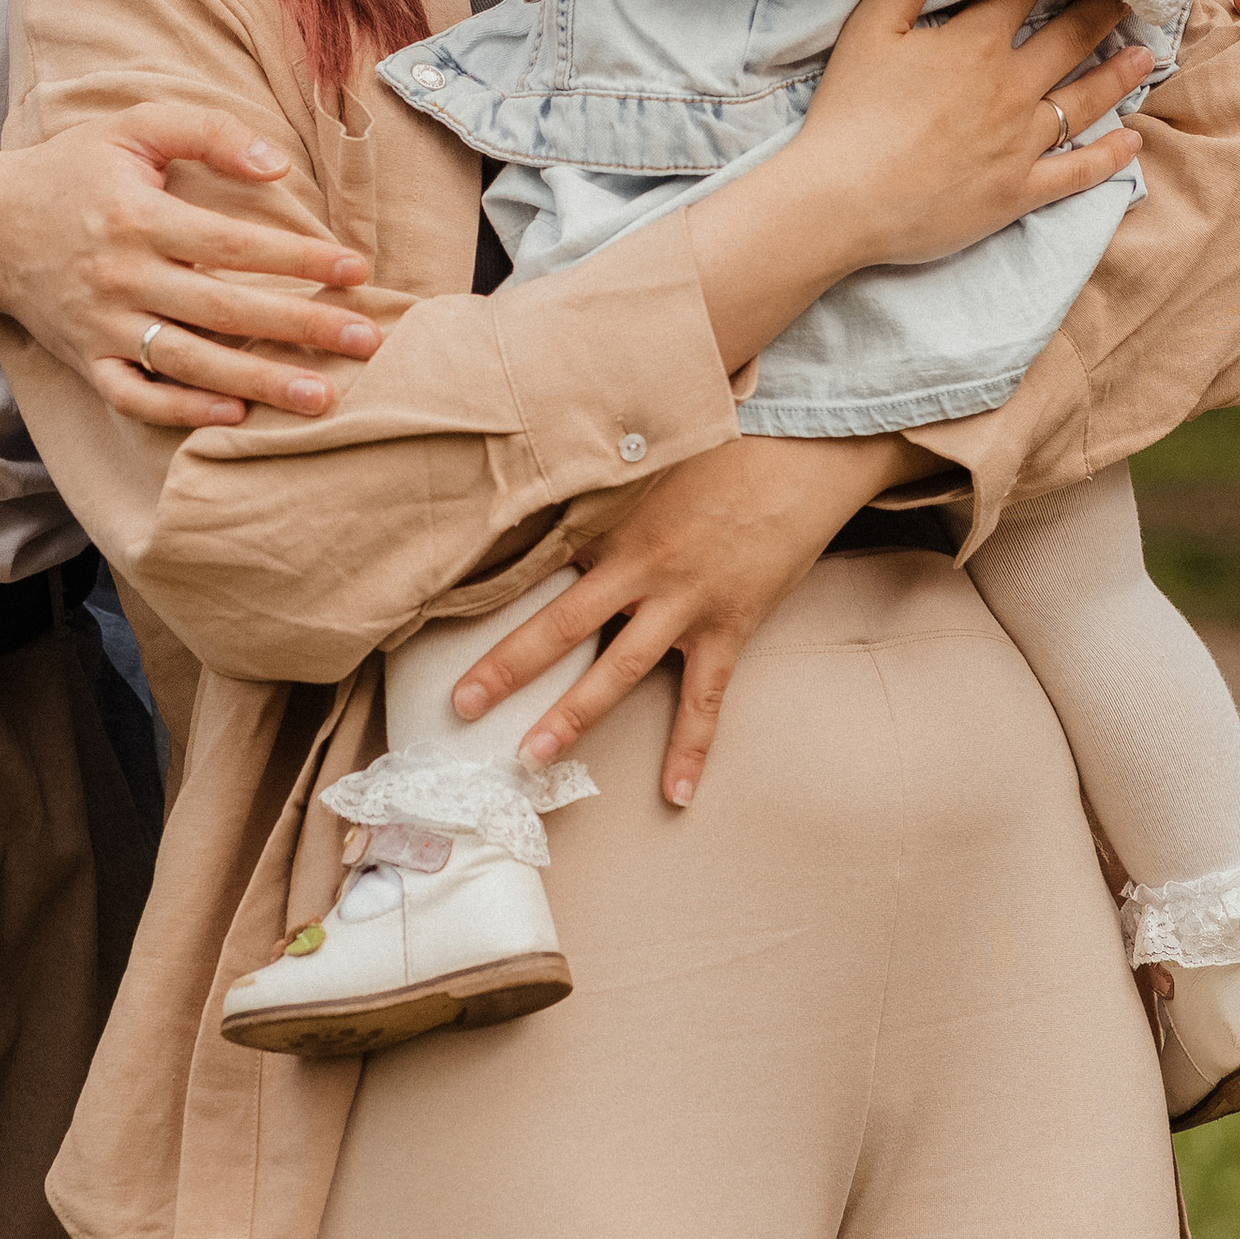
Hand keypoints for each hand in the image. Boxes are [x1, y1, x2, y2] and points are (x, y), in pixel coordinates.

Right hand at [0, 107, 380, 424]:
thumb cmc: (72, 171)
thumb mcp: (134, 127)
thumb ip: (208, 131)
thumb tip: (278, 165)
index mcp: (138, 218)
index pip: (234, 244)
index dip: (299, 258)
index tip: (356, 269)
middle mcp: (121, 277)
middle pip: (224, 310)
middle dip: (300, 328)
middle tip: (365, 340)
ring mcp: (101, 326)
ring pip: (189, 363)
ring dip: (258, 383)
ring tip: (322, 397)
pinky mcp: (85, 361)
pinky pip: (136, 397)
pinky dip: (183, 410)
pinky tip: (236, 414)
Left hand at [447, 430, 921, 807]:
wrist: (805, 455)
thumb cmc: (726, 445)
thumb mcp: (651, 452)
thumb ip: (601, 477)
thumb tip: (547, 474)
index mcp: (614, 522)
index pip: (538, 560)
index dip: (488, 588)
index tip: (433, 614)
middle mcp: (642, 567)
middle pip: (562, 624)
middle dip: (508, 667)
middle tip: (460, 706)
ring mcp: (686, 602)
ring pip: (619, 668)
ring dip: (575, 715)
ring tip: (532, 757)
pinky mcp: (730, 626)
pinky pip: (705, 699)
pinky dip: (691, 748)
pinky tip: (676, 793)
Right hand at [797, 0, 1153, 274]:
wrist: (844, 200)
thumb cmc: (850, 110)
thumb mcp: (873, 25)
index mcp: (978, 45)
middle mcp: (1011, 89)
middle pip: (1069, 40)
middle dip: (1104, 11)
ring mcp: (1021, 143)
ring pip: (1083, 101)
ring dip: (1117, 76)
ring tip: (1145, 55)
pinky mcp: (1019, 191)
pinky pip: (1077, 173)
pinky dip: (1108, 159)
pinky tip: (1131, 145)